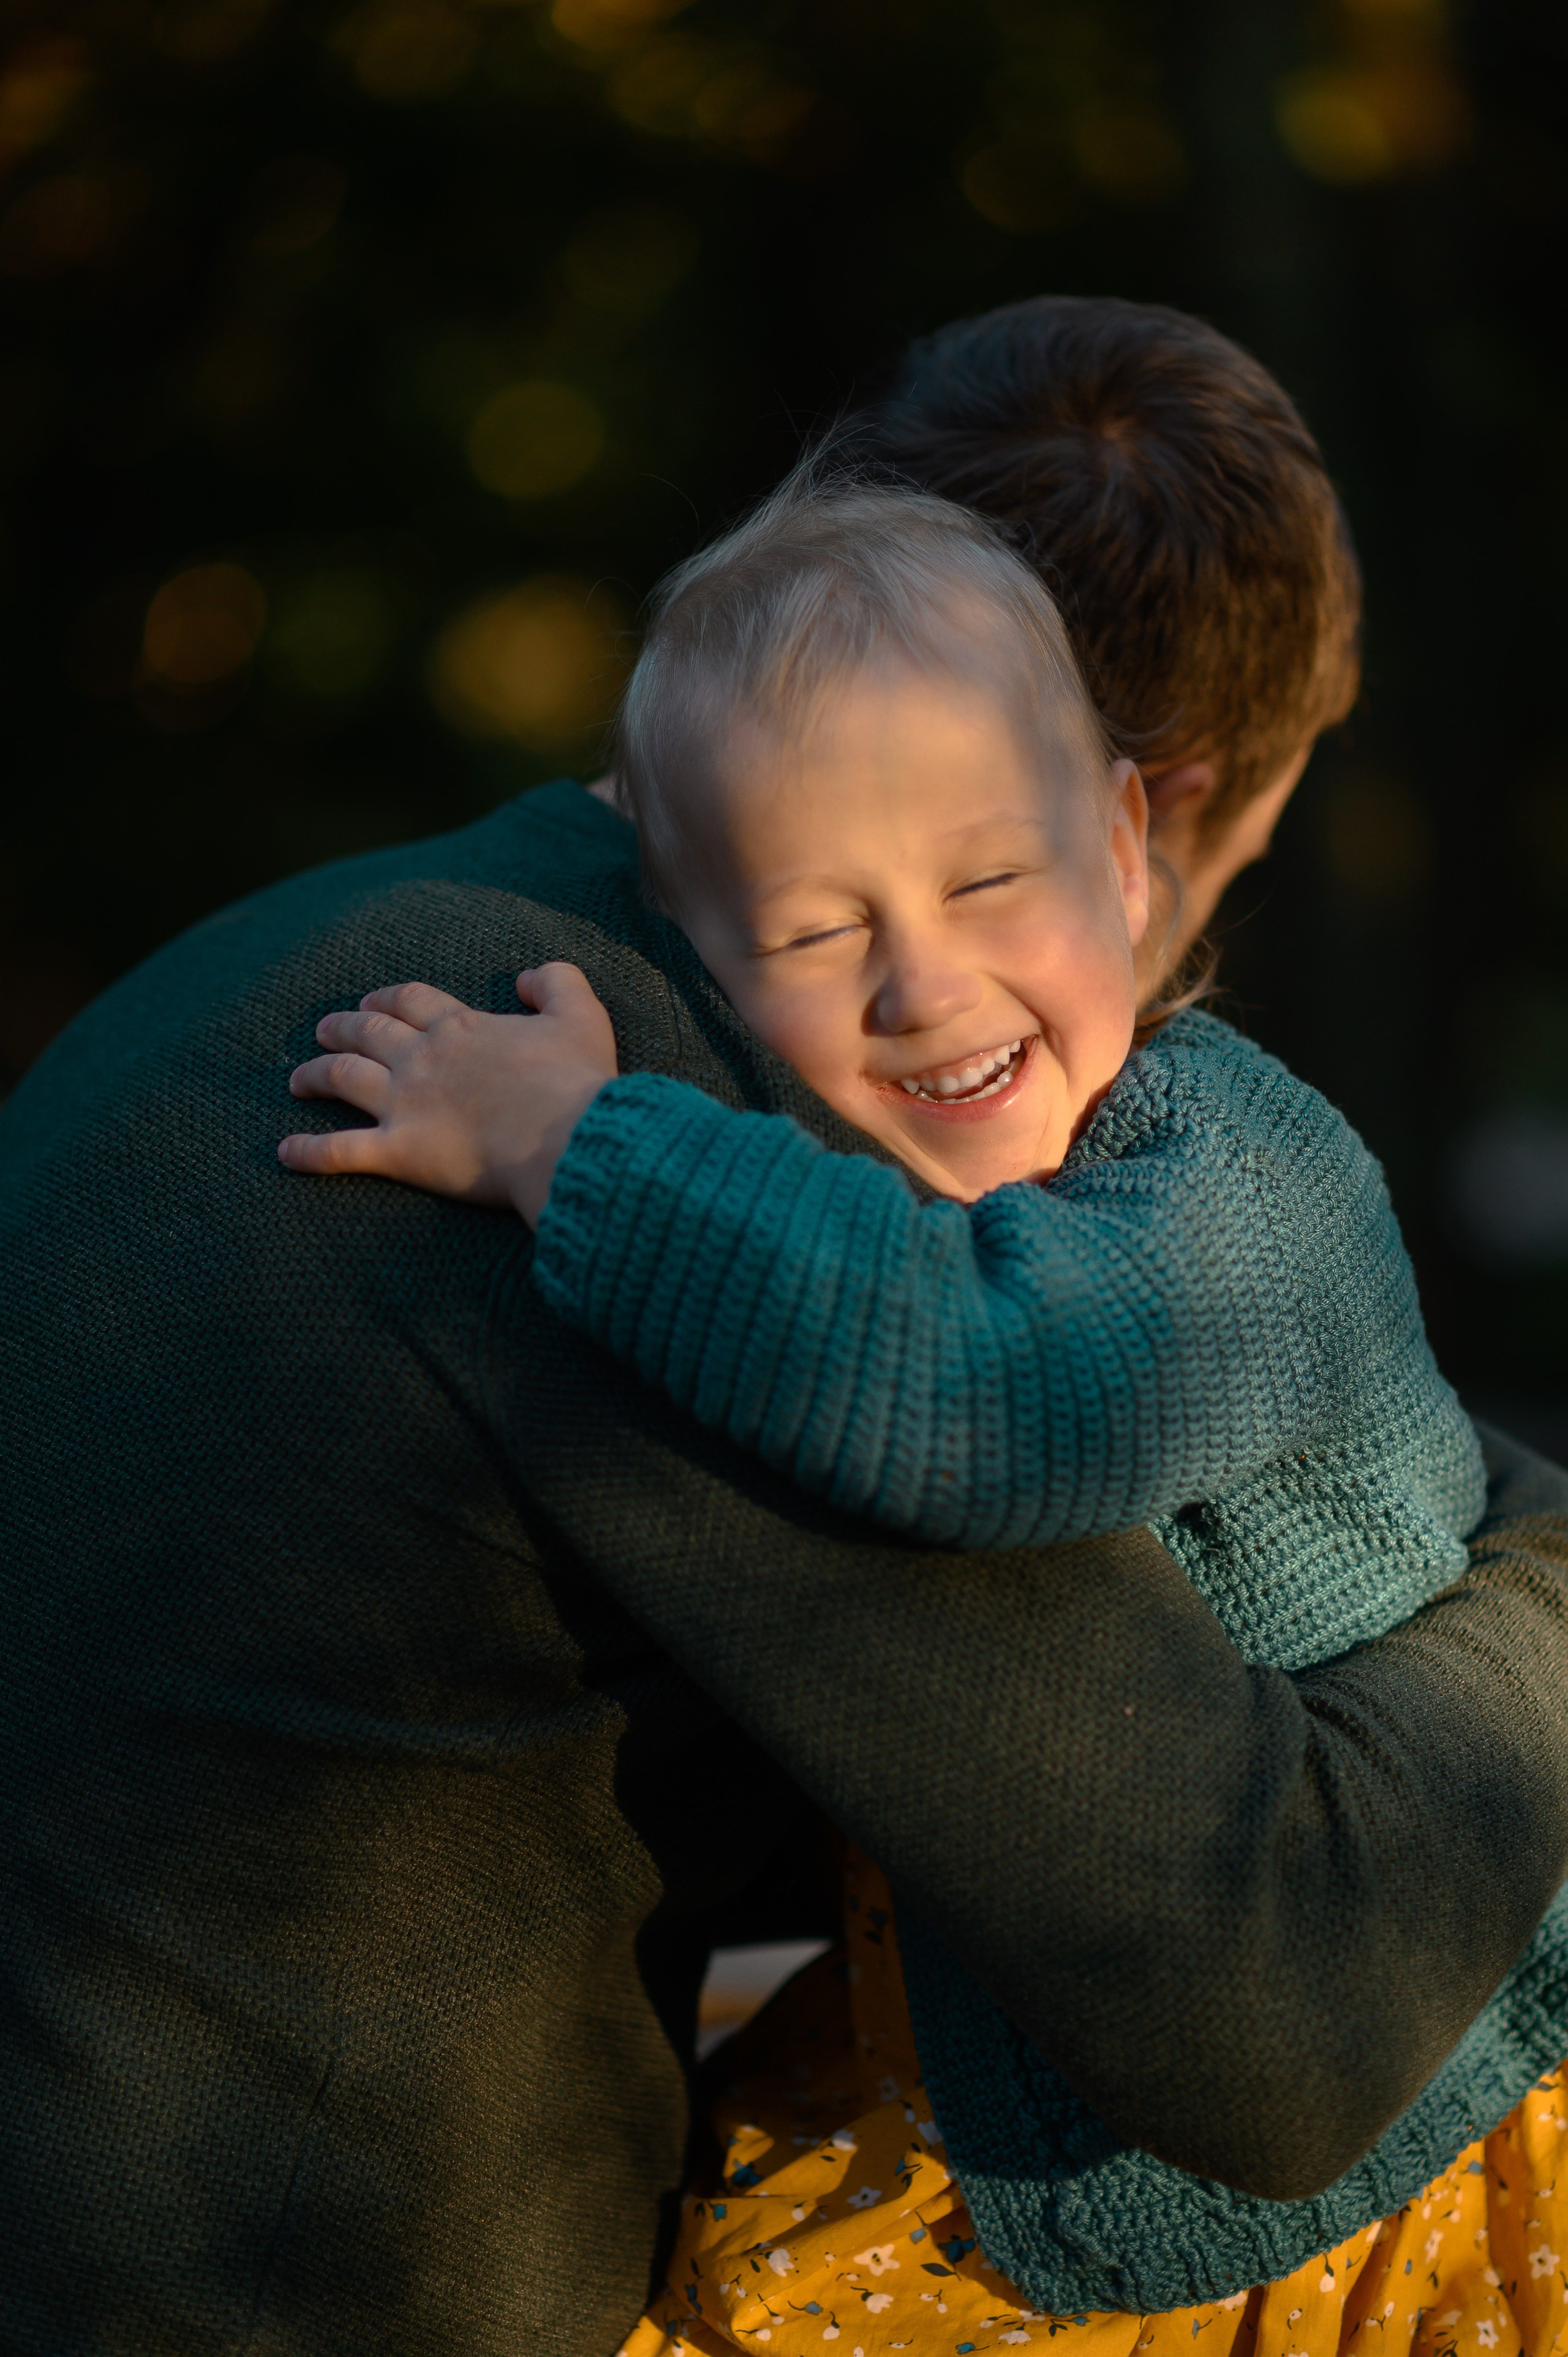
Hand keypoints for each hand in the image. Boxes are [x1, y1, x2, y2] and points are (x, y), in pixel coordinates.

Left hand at [278, 963, 617, 1225]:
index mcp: (461, 1027)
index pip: (412, 1001)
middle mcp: (423, 1059)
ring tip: (297, 1080)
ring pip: (343, 1079)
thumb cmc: (576, 1081)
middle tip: (324, 1031)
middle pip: (368, 1033)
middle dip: (342, 1029)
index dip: (389, 999)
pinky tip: (285, 1153)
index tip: (373, 1001)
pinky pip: (340, 1151)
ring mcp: (405, 1104)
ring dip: (315, 1076)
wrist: (565, 1136)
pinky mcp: (399, 1151)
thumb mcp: (582, 1015)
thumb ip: (556, 983)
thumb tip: (525, 976)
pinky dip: (308, 1152)